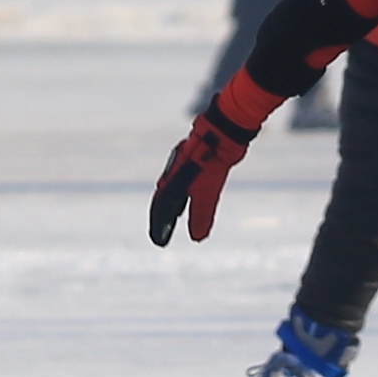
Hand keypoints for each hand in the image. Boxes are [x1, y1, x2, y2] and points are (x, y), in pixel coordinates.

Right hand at [147, 108, 254, 246]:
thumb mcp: (206, 194)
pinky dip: (185, 194)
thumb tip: (197, 238)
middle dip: (163, 217)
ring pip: (175, 190)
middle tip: (163, 231)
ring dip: (174, 205)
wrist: (219, 135)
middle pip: (164, 200)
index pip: (160, 210)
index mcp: (170, 184)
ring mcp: (182, 166)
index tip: (158, 241)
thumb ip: (201, 215)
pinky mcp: (194, 160)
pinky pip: (185, 182)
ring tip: (175, 216)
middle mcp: (172, 175)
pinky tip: (192, 195)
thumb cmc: (208, 164)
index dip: (159, 227)